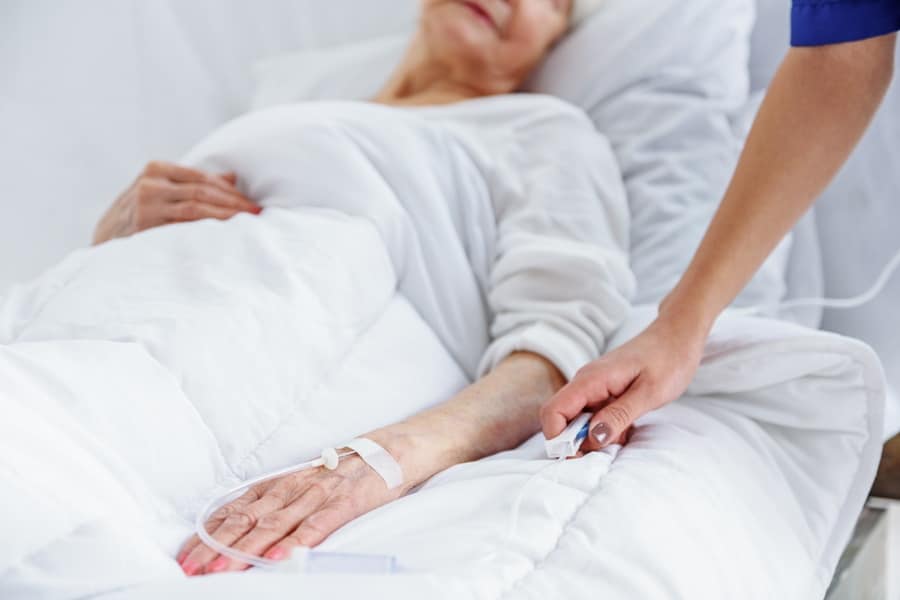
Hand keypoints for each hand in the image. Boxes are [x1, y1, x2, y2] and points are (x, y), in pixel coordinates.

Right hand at [93, 161, 259, 244]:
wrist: (103, 240)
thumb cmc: (140, 216)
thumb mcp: (162, 192)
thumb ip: (193, 184)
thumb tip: (233, 177)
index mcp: (156, 170)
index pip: (203, 178)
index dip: (231, 191)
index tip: (252, 203)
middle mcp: (150, 184)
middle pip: (203, 191)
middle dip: (234, 203)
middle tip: (257, 214)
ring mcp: (146, 205)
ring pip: (196, 208)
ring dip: (226, 215)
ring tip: (247, 223)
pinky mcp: (145, 226)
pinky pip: (184, 226)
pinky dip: (208, 229)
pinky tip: (225, 234)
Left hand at [177, 453, 404, 575]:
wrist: (389, 451)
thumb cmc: (343, 473)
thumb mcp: (303, 484)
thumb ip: (275, 505)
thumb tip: (239, 530)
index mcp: (280, 485)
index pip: (234, 510)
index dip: (208, 534)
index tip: (185, 556)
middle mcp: (292, 488)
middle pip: (246, 520)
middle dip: (215, 548)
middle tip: (192, 570)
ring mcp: (318, 495)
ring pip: (274, 525)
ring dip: (244, 551)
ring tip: (222, 572)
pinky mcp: (344, 503)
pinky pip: (316, 526)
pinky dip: (295, 544)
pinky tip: (277, 560)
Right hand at [540, 315, 706, 452]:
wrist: (679, 336)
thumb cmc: (669, 360)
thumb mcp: (649, 393)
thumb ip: (619, 415)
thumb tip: (592, 437)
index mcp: (591, 380)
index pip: (553, 412)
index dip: (559, 439)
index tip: (580, 458)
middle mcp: (585, 383)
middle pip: (561, 419)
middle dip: (578, 442)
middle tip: (609, 450)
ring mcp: (594, 387)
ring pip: (578, 420)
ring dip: (595, 436)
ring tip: (625, 436)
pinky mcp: (604, 391)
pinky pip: (594, 416)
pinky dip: (606, 428)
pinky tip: (627, 428)